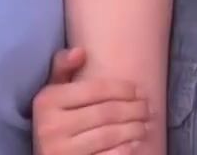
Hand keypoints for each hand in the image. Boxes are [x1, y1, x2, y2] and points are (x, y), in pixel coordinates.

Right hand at [33, 47, 151, 154]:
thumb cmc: (53, 120)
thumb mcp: (51, 93)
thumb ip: (62, 68)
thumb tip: (81, 51)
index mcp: (47, 101)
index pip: (94, 89)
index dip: (122, 89)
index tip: (139, 90)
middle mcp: (51, 126)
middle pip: (105, 112)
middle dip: (133, 109)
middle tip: (149, 107)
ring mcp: (62, 151)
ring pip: (109, 135)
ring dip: (133, 128)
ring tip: (145, 124)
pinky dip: (124, 150)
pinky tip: (134, 143)